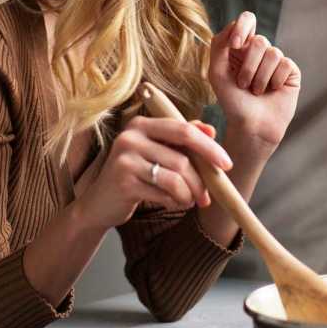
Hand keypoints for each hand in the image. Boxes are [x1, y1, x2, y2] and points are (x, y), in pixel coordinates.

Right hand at [77, 116, 232, 229]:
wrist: (100, 202)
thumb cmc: (136, 173)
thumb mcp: (157, 151)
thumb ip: (182, 139)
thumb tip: (211, 130)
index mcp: (142, 124)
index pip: (184, 130)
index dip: (209, 147)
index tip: (227, 164)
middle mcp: (131, 136)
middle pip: (182, 157)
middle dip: (201, 180)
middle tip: (208, 196)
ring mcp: (125, 159)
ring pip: (175, 178)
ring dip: (188, 195)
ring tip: (188, 201)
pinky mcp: (123, 182)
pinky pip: (163, 193)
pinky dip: (175, 202)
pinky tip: (172, 203)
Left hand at [209, 11, 300, 161]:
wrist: (251, 126)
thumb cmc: (232, 101)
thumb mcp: (217, 72)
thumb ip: (219, 45)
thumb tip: (234, 25)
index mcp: (241, 46)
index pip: (247, 20)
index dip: (243, 28)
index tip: (236, 45)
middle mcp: (259, 51)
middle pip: (259, 40)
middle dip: (248, 66)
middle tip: (243, 84)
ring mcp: (276, 60)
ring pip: (272, 53)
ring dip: (260, 77)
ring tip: (256, 91)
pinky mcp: (290, 71)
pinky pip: (285, 64)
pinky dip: (275, 81)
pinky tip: (272, 91)